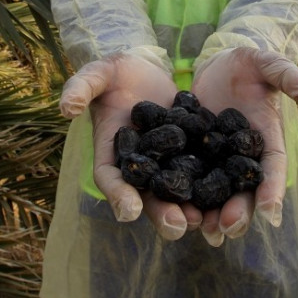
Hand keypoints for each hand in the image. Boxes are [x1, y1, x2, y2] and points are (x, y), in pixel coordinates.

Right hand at [60, 53, 201, 239]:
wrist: (145, 70)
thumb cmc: (114, 74)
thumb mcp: (97, 75)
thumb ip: (81, 87)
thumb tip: (66, 107)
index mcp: (112, 154)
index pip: (111, 179)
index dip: (118, 196)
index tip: (130, 211)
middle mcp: (140, 167)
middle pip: (147, 196)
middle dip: (162, 213)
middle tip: (177, 227)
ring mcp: (166, 163)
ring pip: (177, 192)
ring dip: (190, 209)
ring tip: (205, 221)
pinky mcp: (191, 153)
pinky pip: (202, 173)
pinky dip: (213, 187)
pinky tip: (230, 197)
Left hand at [191, 47, 297, 244]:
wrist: (217, 65)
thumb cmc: (249, 65)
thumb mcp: (268, 64)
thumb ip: (288, 77)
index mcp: (268, 140)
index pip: (273, 169)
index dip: (273, 191)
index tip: (271, 214)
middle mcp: (245, 158)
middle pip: (246, 191)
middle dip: (239, 212)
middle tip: (228, 229)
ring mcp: (219, 161)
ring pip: (219, 195)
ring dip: (213, 216)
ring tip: (205, 233)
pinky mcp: (195, 157)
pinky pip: (191, 181)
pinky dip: (187, 199)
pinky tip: (178, 214)